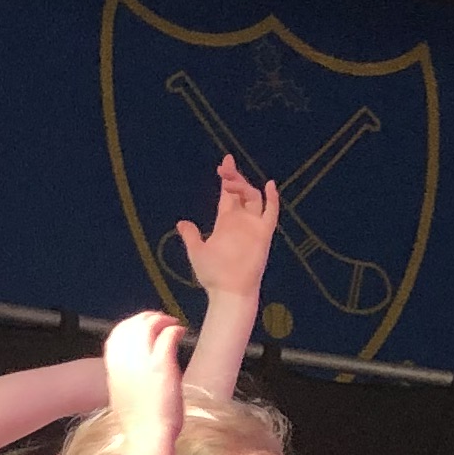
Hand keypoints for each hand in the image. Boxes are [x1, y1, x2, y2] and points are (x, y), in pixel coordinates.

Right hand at [101, 306, 185, 436]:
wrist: (147, 437)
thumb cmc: (139, 427)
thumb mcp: (122, 400)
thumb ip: (125, 382)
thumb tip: (132, 376)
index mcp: (113, 370)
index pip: (116, 335)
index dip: (130, 325)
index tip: (142, 325)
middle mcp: (125, 361)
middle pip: (131, 325)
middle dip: (147, 317)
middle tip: (161, 320)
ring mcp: (143, 361)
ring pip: (149, 325)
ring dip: (162, 320)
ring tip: (173, 323)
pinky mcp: (162, 364)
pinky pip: (167, 335)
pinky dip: (175, 329)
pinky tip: (181, 331)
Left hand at [173, 158, 280, 309]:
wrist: (229, 291)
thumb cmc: (213, 275)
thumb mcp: (197, 252)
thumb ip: (191, 236)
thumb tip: (181, 223)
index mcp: (226, 222)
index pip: (228, 195)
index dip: (226, 178)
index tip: (223, 163)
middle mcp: (241, 221)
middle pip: (241, 191)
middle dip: (233, 176)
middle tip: (223, 167)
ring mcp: (253, 225)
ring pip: (253, 197)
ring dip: (243, 185)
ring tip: (229, 181)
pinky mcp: (264, 233)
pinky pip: (271, 212)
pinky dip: (272, 199)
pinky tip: (269, 185)